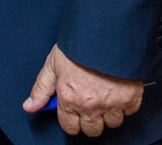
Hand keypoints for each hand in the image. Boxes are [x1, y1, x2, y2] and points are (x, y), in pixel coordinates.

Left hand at [23, 45, 143, 136]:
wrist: (105, 31)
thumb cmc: (78, 45)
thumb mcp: (53, 64)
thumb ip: (41, 89)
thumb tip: (29, 107)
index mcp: (69, 98)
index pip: (70, 127)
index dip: (71, 121)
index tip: (73, 113)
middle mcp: (90, 105)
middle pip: (92, 130)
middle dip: (90, 120)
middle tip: (89, 104)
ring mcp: (112, 103)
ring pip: (112, 123)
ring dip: (109, 113)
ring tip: (105, 95)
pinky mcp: (131, 98)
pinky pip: (130, 112)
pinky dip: (126, 104)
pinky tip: (118, 90)